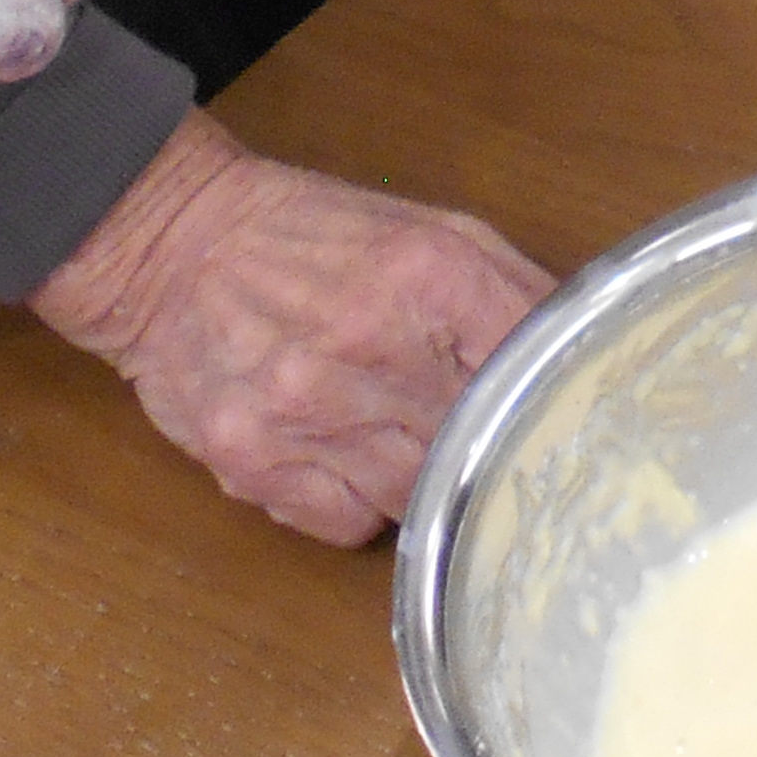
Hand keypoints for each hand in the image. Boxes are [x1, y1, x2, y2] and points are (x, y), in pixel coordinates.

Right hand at [28, 111, 552, 543]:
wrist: (171, 248)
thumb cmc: (313, 239)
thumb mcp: (434, 232)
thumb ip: (513, 290)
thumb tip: (586, 348)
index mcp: (431, 276)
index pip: (534, 367)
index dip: (556, 401)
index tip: (562, 420)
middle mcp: (370, 345)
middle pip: (481, 444)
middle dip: (491, 449)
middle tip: (488, 445)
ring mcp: (306, 410)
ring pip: (420, 499)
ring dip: (427, 484)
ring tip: (406, 442)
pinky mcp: (253, 460)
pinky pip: (347, 524)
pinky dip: (360, 506)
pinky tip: (346, 459)